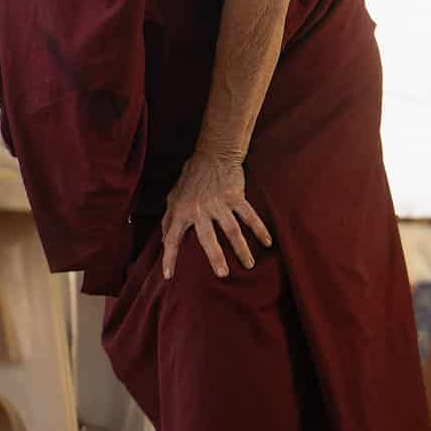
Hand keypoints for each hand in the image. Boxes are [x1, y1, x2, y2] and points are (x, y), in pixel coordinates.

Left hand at [161, 151, 271, 279]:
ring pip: (232, 230)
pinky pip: (249, 216)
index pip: (171, 238)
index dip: (168, 258)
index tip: (167, 276)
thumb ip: (168, 219)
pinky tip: (267, 243)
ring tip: (248, 265)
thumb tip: (163, 240)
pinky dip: (259, 229)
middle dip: (215, 257)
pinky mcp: (235, 197)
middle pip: (207, 238)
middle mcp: (199, 209)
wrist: (212, 154)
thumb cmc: (190, 178)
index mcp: (180, 211)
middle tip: (222, 274)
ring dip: (241, 249)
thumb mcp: (172, 197)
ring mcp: (218, 203)